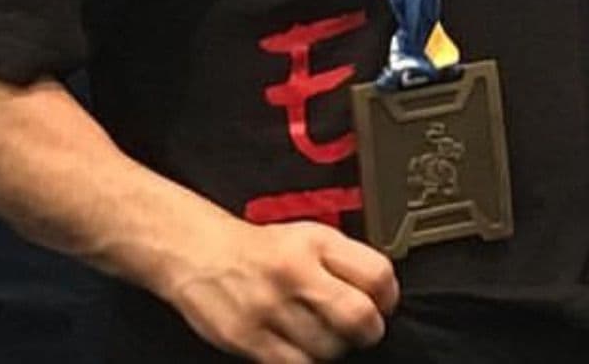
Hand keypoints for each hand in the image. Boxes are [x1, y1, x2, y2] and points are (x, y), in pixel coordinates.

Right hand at [162, 219, 399, 363]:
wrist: (199, 252)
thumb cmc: (261, 249)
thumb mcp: (310, 237)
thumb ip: (346, 262)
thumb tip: (383, 296)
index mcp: (317, 242)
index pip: (377, 274)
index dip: (390, 298)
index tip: (384, 305)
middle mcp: (295, 271)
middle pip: (358, 317)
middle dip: (369, 330)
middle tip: (363, 330)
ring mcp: (270, 307)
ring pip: (329, 348)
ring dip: (336, 348)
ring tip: (324, 335)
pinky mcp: (248, 337)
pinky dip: (307, 361)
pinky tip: (302, 347)